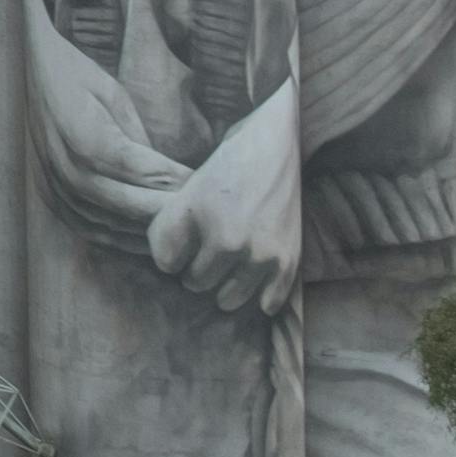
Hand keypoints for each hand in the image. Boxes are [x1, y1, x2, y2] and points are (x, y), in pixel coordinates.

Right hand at [25, 0, 181, 242]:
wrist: (20, 68)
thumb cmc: (73, 74)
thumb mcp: (114, 95)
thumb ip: (137, 139)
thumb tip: (168, 178)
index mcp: (87, 137)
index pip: (144, 173)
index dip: (177, 185)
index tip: (206, 189)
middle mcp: (67, 167)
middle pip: (127, 206)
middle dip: (165, 216)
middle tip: (199, 221)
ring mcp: (53, 183)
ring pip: (105, 224)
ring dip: (141, 235)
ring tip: (175, 238)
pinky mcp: (46, 192)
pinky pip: (82, 226)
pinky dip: (113, 238)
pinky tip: (137, 241)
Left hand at [148, 83, 305, 318]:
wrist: (274, 151)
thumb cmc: (224, 173)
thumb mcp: (185, 196)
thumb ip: (166, 233)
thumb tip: (167, 270)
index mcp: (207, 228)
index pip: (168, 266)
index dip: (170, 252)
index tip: (181, 238)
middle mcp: (236, 246)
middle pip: (197, 285)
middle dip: (195, 270)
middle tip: (205, 246)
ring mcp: (265, 257)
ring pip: (227, 300)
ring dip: (222, 287)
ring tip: (225, 262)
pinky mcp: (289, 262)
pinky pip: (268, 305)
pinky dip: (259, 299)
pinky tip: (252, 279)